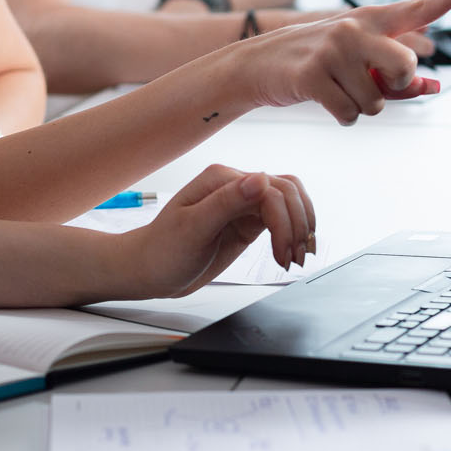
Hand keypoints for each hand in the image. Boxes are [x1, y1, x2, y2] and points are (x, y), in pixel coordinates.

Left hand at [123, 164, 317, 295]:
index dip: (284, 221)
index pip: (269, 190)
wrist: (150, 271)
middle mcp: (235, 186)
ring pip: (289, 203)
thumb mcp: (192, 228)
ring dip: (300, 228)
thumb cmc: (162, 251)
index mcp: (221, 180)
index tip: (282, 253)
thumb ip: (226, 202)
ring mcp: (243, 204)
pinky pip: (280, 219)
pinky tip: (290, 253)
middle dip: (297, 224)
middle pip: (287, 192)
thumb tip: (259, 179)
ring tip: (297, 258)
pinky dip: (292, 234)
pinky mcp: (247, 222)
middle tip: (295, 258)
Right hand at [235, 0, 450, 123]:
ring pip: (377, 102)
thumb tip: (433, 87)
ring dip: (362, 106)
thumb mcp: (358, 61)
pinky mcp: (313, 75)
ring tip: (338, 88)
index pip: (417, 8)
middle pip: (405, 67)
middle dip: (398, 86)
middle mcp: (354, 28)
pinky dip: (343, 116)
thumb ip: (398, 74)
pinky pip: (351, 114)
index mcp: (370, 19)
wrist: (257, 64)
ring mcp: (333, 50)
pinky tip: (324, 98)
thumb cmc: (318, 61)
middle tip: (376, 82)